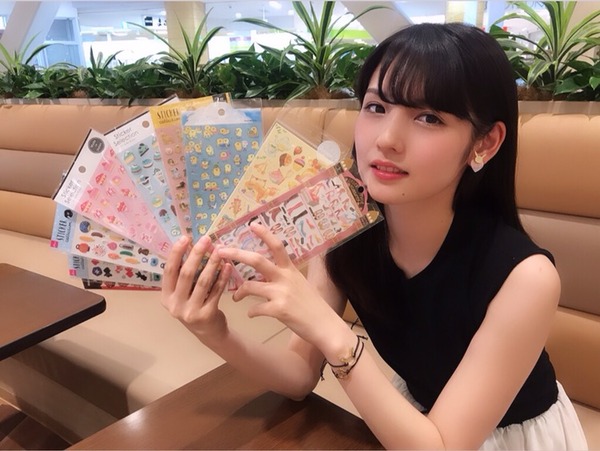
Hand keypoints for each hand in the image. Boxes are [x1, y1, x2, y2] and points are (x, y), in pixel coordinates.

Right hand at [161, 235, 232, 341]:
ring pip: (202, 281)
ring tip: (219, 250)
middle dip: (196, 254)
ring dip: (212, 264)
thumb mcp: (184, 294)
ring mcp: (190, 312)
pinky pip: (216, 291)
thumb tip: (194, 246)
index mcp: (166, 296)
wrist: (209, 333)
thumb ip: (185, 276)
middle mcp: (175, 305)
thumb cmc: (196, 307)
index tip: (185, 237)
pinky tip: (228, 266)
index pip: (169, 270)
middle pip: (186, 273)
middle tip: (206, 240)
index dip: (176, 253)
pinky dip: (222, 277)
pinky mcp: (207, 315)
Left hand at [217, 223, 343, 350]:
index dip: (265, 234)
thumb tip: (270, 272)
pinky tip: (252, 314)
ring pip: (250, 286)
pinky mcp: (279, 310)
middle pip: (257, 260)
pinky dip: (251, 312)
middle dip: (236, 254)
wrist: (325, 326)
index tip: (252, 224)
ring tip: (235, 297)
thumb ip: (285, 277)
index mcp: (290, 270)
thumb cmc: (313, 306)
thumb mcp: (301, 284)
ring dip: (238, 292)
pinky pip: (255, 309)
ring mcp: (282, 294)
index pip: (277, 246)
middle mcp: (285, 278)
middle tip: (220, 251)